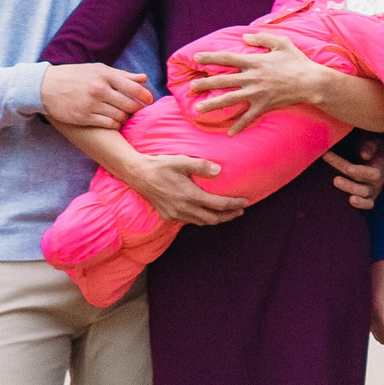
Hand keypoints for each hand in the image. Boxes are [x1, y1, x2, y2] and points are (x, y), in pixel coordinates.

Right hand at [42, 61, 152, 128]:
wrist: (46, 86)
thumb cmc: (75, 76)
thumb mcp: (97, 70)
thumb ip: (122, 75)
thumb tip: (144, 78)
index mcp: (105, 75)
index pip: (135, 88)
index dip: (146, 96)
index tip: (149, 100)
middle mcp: (99, 89)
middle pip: (130, 105)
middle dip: (137, 109)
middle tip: (136, 110)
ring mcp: (91, 104)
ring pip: (121, 116)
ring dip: (125, 118)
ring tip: (123, 115)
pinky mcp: (84, 117)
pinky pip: (109, 125)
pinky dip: (115, 125)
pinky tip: (113, 122)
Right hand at [127, 153, 248, 226]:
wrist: (138, 175)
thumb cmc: (161, 166)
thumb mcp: (181, 161)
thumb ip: (201, 166)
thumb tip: (219, 170)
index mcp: (190, 196)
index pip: (219, 205)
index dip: (234, 205)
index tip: (245, 202)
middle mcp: (184, 209)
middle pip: (213, 218)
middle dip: (229, 216)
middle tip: (240, 211)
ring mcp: (175, 214)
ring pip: (201, 222)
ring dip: (216, 219)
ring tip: (227, 213)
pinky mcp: (168, 216)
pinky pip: (190, 221)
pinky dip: (201, 219)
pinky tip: (205, 213)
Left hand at [192, 33, 332, 134]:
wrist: (311, 82)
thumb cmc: (297, 61)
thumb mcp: (281, 43)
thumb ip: (262, 38)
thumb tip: (245, 37)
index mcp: (254, 61)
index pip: (227, 58)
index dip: (210, 58)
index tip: (196, 58)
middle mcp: (252, 77)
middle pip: (223, 80)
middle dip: (205, 83)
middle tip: (191, 87)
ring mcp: (257, 93)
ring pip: (230, 99)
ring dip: (213, 104)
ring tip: (199, 109)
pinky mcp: (264, 106)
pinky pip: (249, 117)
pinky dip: (239, 126)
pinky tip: (230, 133)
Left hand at [327, 135, 383, 210]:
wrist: (372, 153)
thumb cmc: (369, 145)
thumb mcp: (372, 140)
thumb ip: (369, 146)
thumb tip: (364, 155)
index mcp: (380, 166)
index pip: (373, 173)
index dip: (361, 172)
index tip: (349, 170)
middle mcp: (377, 181)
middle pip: (364, 186)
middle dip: (349, 185)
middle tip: (335, 180)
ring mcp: (372, 190)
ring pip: (363, 195)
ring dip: (349, 190)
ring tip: (336, 183)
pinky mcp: (367, 196)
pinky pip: (367, 204)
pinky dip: (360, 204)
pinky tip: (350, 201)